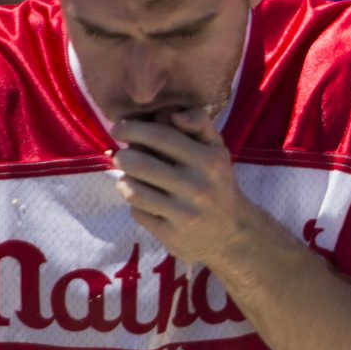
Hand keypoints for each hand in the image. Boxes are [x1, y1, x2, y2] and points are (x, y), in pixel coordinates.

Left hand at [111, 110, 260, 272]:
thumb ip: (199, 124)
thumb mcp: (217, 150)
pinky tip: (144, 200)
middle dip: (122, 156)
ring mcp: (184, 212)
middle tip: (120, 155)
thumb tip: (173, 115)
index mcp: (209, 160)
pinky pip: (138, 213)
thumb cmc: (217, 183)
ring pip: (134, 191)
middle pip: (141, 164)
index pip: (162, 136)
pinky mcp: (171, 234)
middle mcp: (197, 186)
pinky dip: (135, 204)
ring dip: (125, 181)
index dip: (134, 129)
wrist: (232, 233)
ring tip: (129, 178)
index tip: (119, 128)